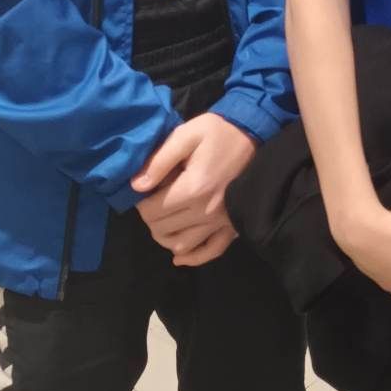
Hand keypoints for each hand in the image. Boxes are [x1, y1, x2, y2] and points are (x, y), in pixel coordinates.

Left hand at [131, 113, 255, 265]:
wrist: (254, 134)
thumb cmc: (218, 132)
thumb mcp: (186, 135)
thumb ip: (159, 161)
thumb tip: (136, 186)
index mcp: (193, 188)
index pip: (151, 211)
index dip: (141, 202)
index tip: (145, 190)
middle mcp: (206, 211)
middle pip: (162, 230)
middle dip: (151, 216)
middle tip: (154, 200)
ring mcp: (220, 222)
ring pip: (181, 245)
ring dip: (165, 236)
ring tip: (164, 219)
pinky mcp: (231, 225)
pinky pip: (211, 251)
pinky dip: (193, 258)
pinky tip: (179, 255)